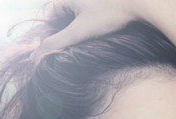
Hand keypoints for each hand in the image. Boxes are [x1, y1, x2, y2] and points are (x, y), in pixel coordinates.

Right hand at [36, 0, 173, 55]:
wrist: (140, 4)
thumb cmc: (109, 15)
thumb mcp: (80, 32)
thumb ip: (57, 43)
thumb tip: (36, 56)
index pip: (51, 18)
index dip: (50, 36)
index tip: (53, 53)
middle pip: (64, 21)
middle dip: (65, 37)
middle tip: (69, 56)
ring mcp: (92, 3)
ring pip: (79, 22)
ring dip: (79, 37)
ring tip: (85, 51)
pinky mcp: (104, 8)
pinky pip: (92, 22)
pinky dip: (92, 32)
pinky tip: (99, 43)